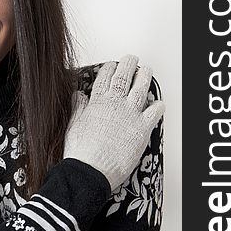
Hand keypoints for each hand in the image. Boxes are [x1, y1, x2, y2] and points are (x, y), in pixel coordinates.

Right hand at [63, 54, 164, 191]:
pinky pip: (155, 111)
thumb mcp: (73, 126)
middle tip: (132, 59)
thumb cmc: (80, 153)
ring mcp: (130, 114)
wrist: (90, 171)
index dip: (109, 68)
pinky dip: (158, 105)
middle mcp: (115, 104)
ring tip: (147, 70)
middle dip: (129, 64)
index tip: (112, 65)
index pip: (105, 77)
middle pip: (124, 76)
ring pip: (141, 87)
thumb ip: (78, 108)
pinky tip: (158, 103)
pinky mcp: (142, 128)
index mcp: (97, 102)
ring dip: (145, 76)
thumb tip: (79, 95)